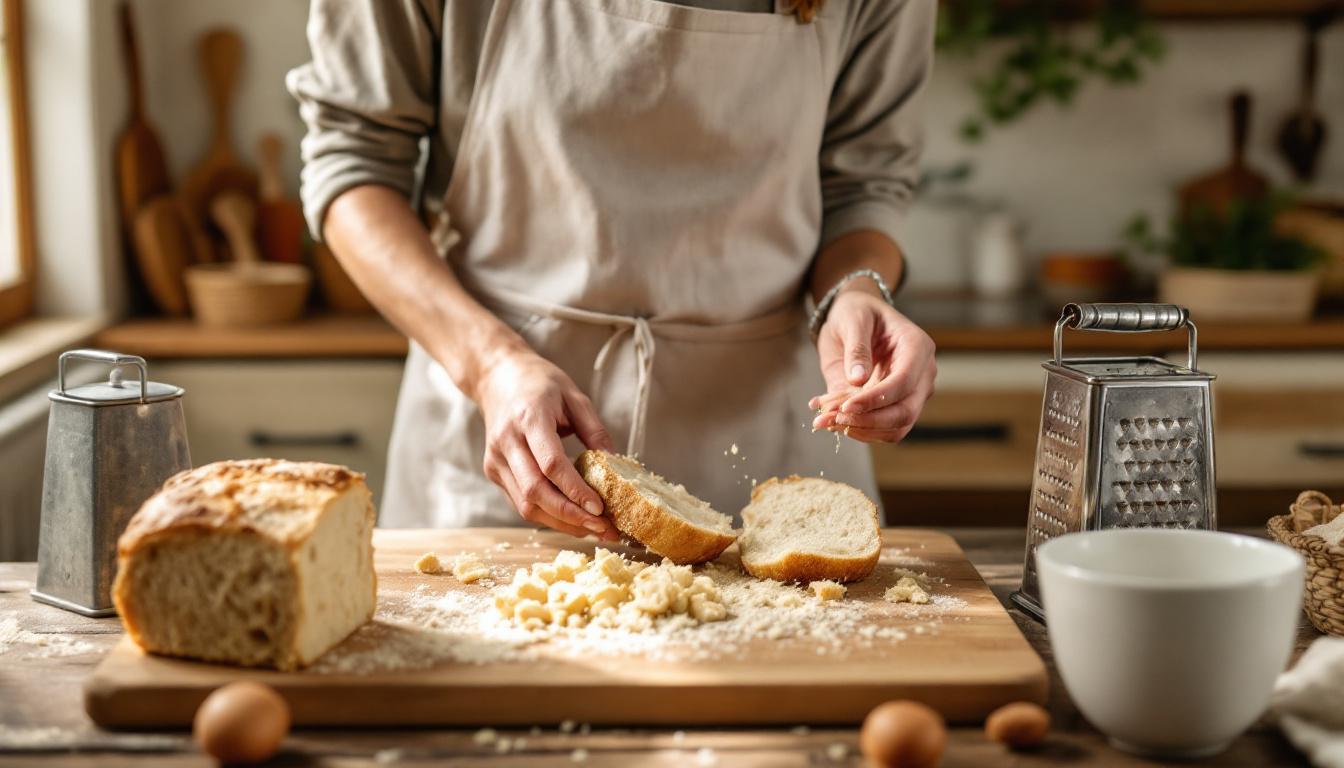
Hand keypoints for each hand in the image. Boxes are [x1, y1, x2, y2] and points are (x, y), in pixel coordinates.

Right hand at [473, 349, 620, 539]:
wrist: (497, 377)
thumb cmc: (540, 383)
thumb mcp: (575, 396)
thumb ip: (595, 430)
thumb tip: (616, 465)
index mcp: (529, 418)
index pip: (551, 465)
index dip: (576, 491)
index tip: (601, 508)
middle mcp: (506, 442)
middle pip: (536, 492)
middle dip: (571, 516)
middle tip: (603, 528)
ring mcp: (495, 459)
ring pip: (525, 504)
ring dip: (560, 522)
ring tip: (592, 530)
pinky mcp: (493, 471)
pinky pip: (520, 501)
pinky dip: (547, 515)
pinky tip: (572, 519)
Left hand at [809, 285, 935, 442]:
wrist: (855, 318)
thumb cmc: (857, 312)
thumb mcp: (853, 320)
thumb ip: (857, 348)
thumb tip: (858, 380)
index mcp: (917, 347)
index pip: (904, 382)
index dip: (875, 400)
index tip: (844, 407)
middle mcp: (922, 373)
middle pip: (905, 412)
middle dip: (867, 421)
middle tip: (830, 419)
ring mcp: (913, 392)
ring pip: (895, 428)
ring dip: (860, 430)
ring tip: (824, 420)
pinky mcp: (895, 405)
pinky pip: (882, 429)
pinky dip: (856, 429)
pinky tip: (828, 419)